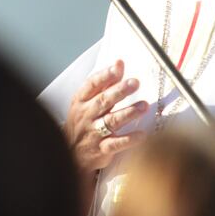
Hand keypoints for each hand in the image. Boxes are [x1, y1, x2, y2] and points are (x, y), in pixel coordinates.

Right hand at [63, 60, 148, 174]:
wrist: (70, 153)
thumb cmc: (83, 122)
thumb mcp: (86, 102)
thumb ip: (104, 83)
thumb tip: (119, 62)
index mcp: (81, 101)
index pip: (92, 85)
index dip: (105, 75)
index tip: (118, 67)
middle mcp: (86, 115)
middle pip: (103, 101)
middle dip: (119, 91)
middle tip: (135, 83)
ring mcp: (93, 133)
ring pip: (111, 121)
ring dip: (128, 113)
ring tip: (144, 106)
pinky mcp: (101, 149)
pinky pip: (116, 144)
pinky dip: (129, 139)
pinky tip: (142, 135)